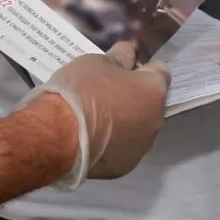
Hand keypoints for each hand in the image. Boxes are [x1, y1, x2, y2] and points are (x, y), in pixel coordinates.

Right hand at [26, 53, 170, 188]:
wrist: (58, 135)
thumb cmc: (81, 91)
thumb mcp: (97, 61)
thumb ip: (119, 57)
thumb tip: (129, 53)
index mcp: (154, 91)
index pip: (160, 71)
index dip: (141, 68)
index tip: (122, 68)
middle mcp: (157, 120)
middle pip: (150, 102)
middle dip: (134, 96)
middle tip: (105, 92)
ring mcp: (142, 147)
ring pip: (138, 127)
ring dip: (125, 121)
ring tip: (95, 118)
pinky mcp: (124, 166)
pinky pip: (123, 148)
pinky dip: (112, 143)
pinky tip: (91, 138)